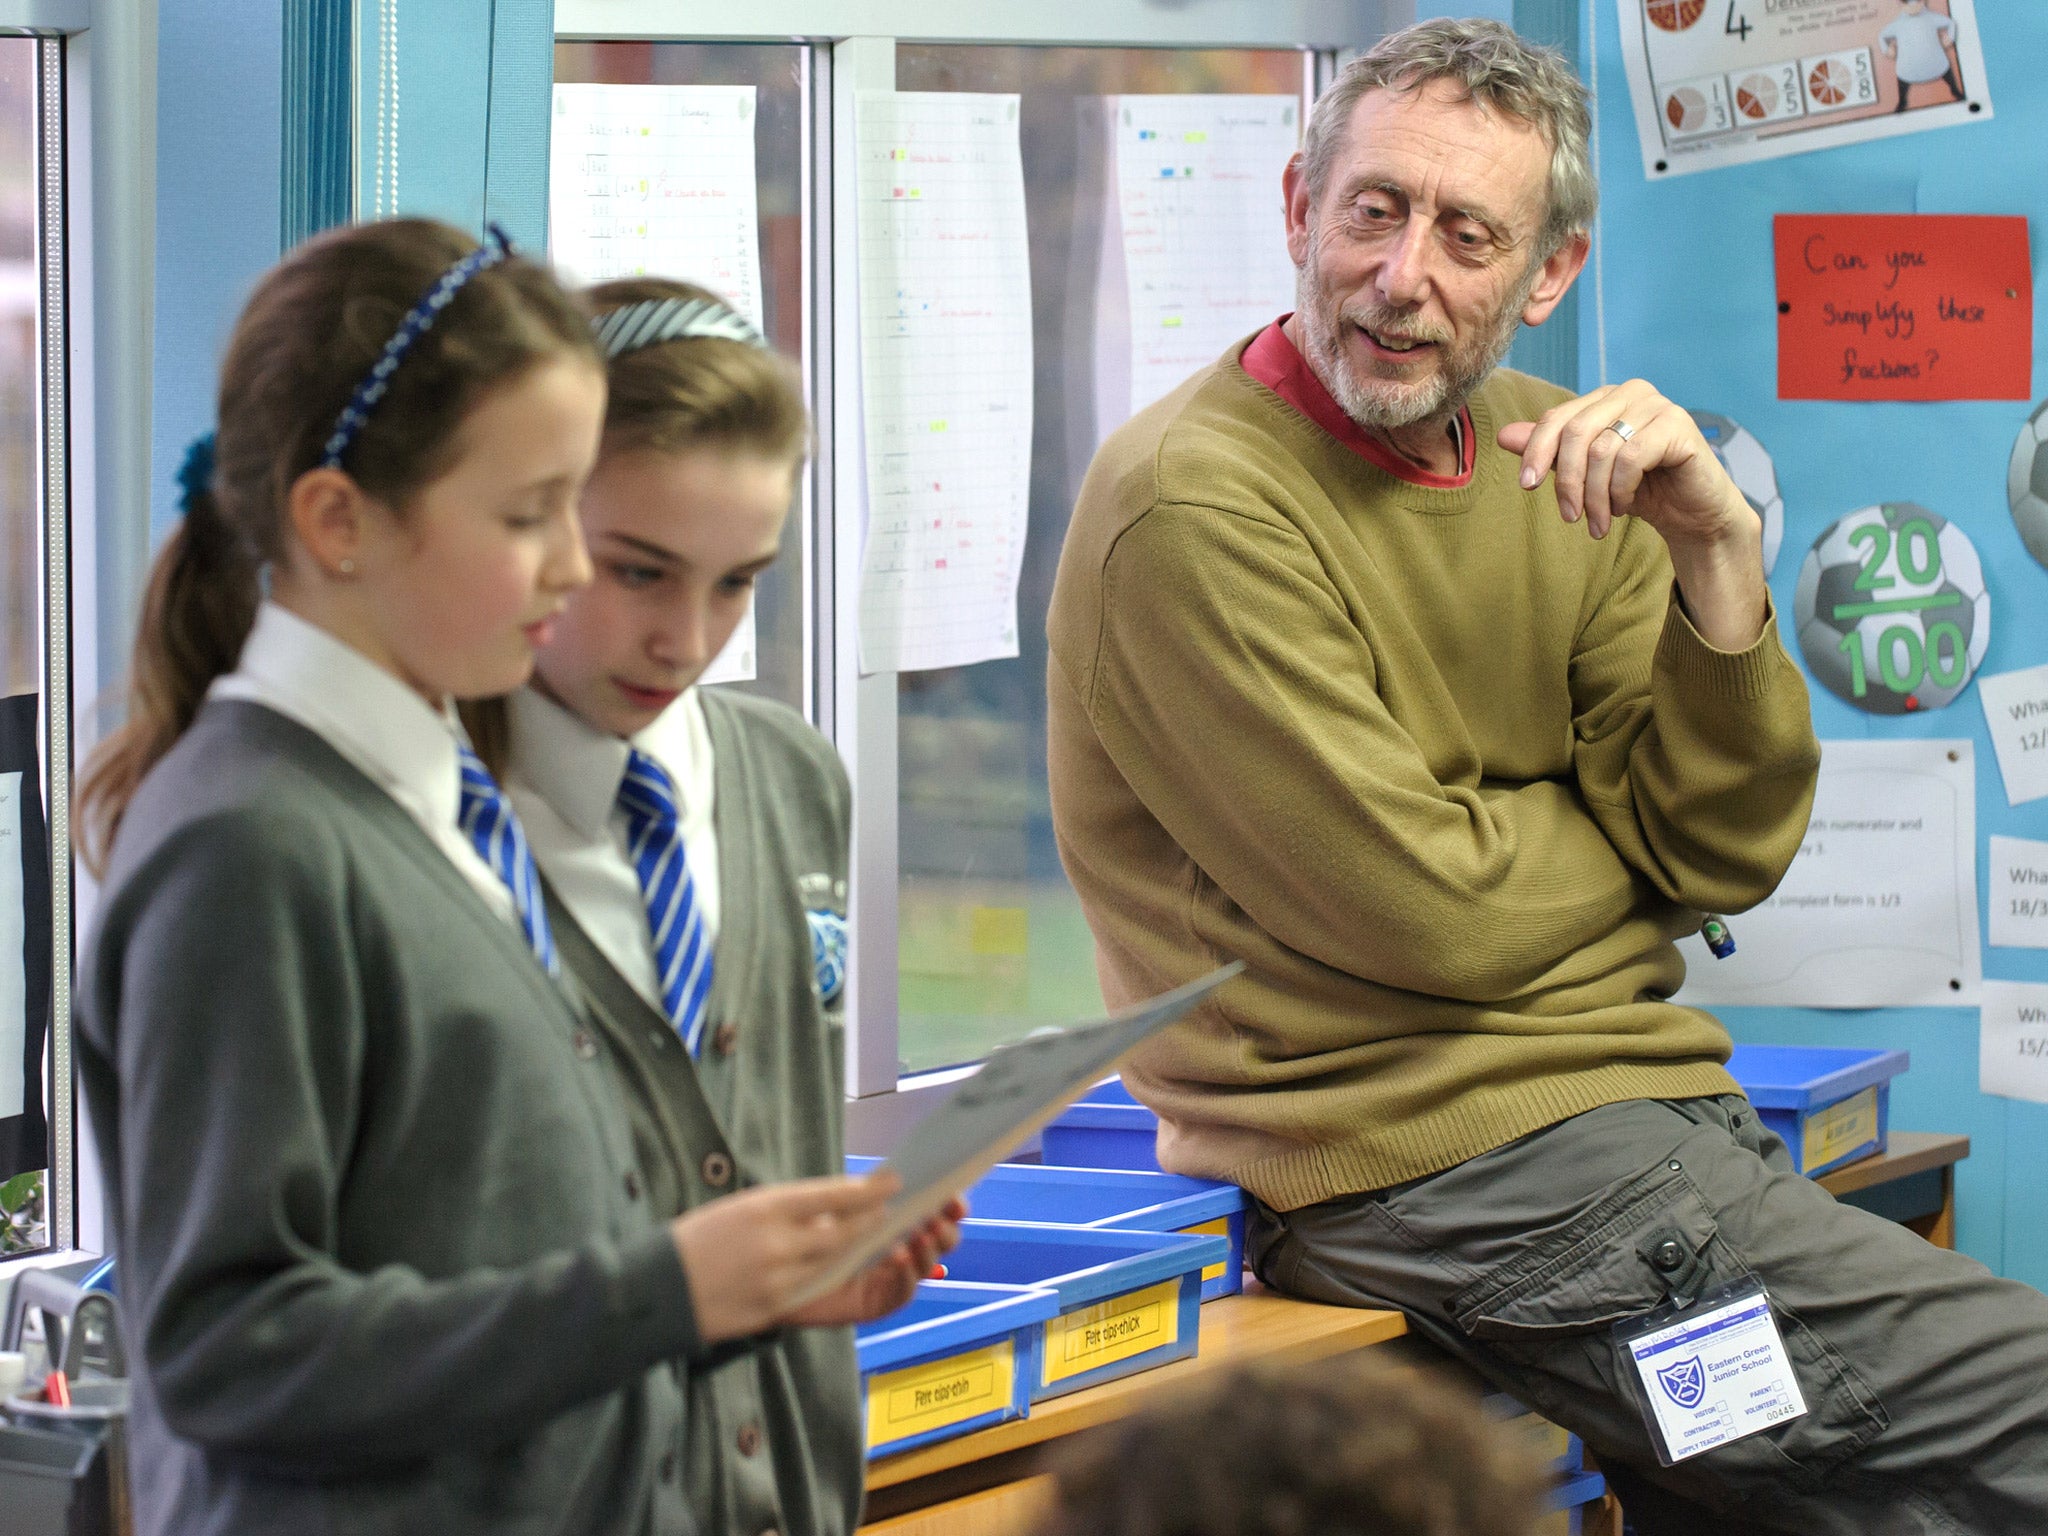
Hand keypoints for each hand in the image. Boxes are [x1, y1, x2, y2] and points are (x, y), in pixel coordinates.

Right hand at [669, 1173, 898, 1344]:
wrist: (658, 1288)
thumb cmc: (698, 1241)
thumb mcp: (740, 1208)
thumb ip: (784, 1208)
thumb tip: (831, 1206)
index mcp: (765, 1206)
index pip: (830, 1194)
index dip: (867, 1190)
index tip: (891, 1182)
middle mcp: (776, 1240)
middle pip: (843, 1231)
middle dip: (872, 1222)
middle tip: (894, 1213)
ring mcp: (778, 1278)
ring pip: (835, 1263)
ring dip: (860, 1250)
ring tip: (878, 1239)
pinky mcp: (774, 1307)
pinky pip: (815, 1288)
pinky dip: (834, 1275)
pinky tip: (846, 1268)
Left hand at [787, 1197, 968, 1328]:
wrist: (771, 1267)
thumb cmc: (802, 1231)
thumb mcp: (833, 1206)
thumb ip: (862, 1195)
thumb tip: (896, 1179)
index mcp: (895, 1220)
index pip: (933, 1211)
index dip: (950, 1206)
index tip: (955, 1198)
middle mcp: (899, 1248)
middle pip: (939, 1240)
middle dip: (946, 1229)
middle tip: (938, 1219)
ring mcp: (888, 1277)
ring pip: (926, 1266)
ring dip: (930, 1250)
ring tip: (921, 1235)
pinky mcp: (875, 1302)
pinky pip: (901, 1293)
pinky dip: (908, 1277)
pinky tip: (901, 1258)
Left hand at [1499, 380, 1766, 649]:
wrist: (1692, 513)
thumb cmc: (1639, 490)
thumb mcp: (1587, 474)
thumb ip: (1551, 452)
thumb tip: (1504, 436)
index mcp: (1605, 398)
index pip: (1557, 418)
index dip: (1536, 452)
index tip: (1526, 486)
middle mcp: (1631, 392)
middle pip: (1576, 433)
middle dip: (1567, 481)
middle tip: (1570, 518)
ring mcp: (1658, 405)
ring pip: (1601, 450)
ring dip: (1595, 496)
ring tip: (1599, 523)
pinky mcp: (1678, 426)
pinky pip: (1631, 457)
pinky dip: (1620, 488)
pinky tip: (1625, 506)